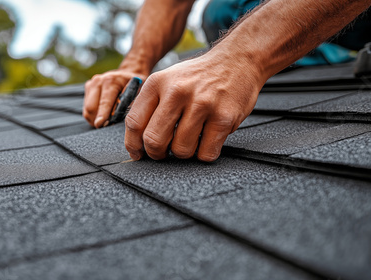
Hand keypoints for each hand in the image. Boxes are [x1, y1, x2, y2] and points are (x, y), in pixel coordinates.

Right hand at [83, 69, 147, 127]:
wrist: (130, 73)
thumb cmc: (137, 85)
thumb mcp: (139, 91)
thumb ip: (130, 103)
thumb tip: (122, 117)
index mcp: (111, 81)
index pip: (103, 102)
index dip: (102, 116)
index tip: (100, 124)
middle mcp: (98, 81)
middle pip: (90, 108)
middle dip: (98, 120)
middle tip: (108, 125)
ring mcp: (91, 84)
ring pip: (87, 110)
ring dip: (95, 119)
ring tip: (107, 121)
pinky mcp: (88, 89)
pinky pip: (86, 109)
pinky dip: (94, 115)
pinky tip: (104, 115)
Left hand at [124, 51, 265, 161]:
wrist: (237, 60)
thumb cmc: (198, 77)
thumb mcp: (167, 80)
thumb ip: (149, 105)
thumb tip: (134, 141)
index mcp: (157, 83)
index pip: (134, 122)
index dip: (133, 144)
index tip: (138, 153)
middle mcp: (177, 92)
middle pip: (154, 140)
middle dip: (157, 154)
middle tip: (163, 152)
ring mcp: (202, 105)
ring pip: (181, 150)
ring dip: (184, 153)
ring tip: (190, 139)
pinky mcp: (224, 117)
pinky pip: (206, 153)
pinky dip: (205, 153)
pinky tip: (207, 139)